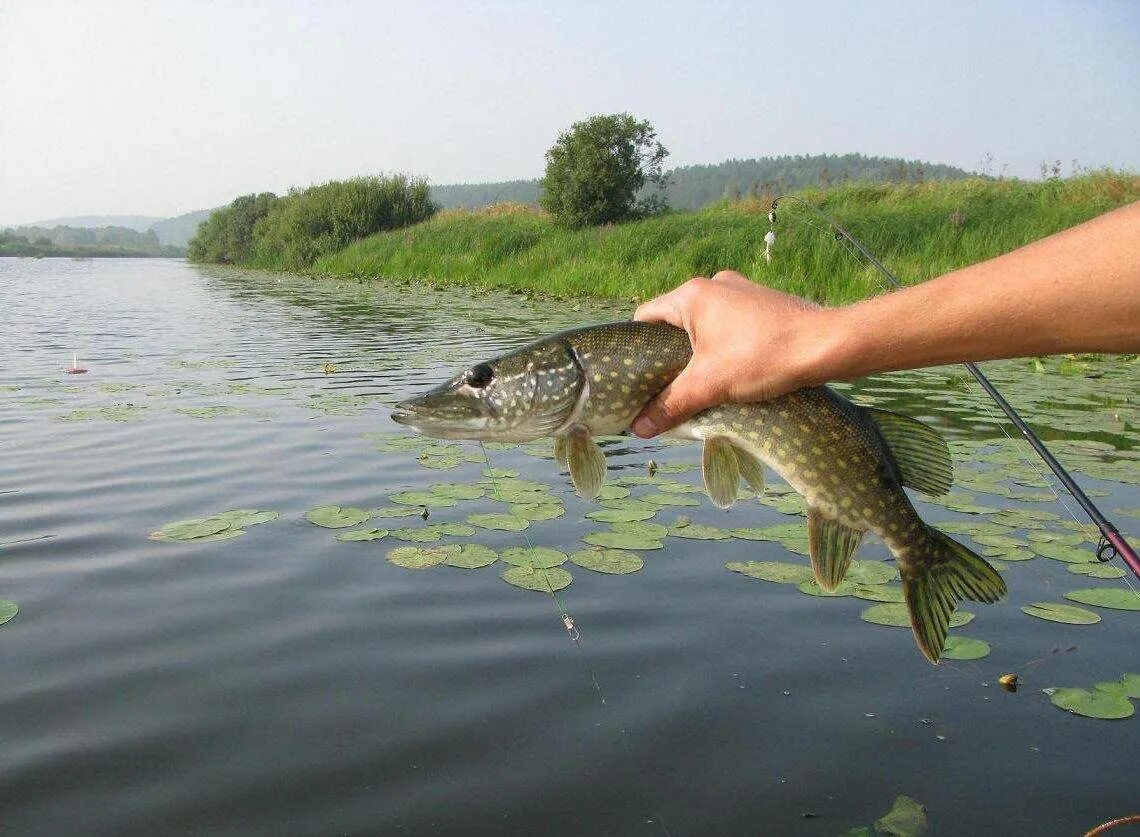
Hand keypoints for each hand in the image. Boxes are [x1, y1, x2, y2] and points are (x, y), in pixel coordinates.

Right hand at [631, 270, 830, 436]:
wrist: (828, 345)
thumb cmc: (762, 357)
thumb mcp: (709, 385)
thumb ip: (671, 405)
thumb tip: (638, 430)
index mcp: (692, 295)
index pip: (645, 318)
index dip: (636, 349)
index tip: (636, 379)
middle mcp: (714, 286)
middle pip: (674, 324)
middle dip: (668, 357)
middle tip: (664, 390)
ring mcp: (741, 292)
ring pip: (704, 326)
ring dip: (698, 355)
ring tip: (697, 387)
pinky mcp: (763, 305)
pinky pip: (729, 326)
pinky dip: (723, 348)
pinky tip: (730, 374)